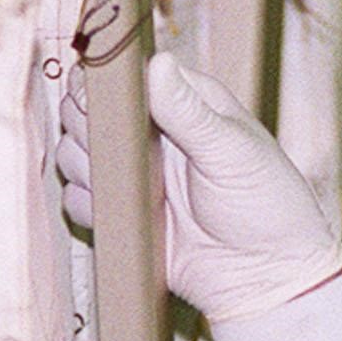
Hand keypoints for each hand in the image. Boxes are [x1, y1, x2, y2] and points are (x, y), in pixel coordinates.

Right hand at [57, 54, 341, 322]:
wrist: (264, 277)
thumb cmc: (266, 205)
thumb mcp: (231, 151)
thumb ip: (187, 111)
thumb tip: (157, 62)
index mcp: (185, 102)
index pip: (126, 76)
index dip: (105, 84)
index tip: (106, 103)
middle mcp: (153, 133)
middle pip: (88, 110)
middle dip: (88, 125)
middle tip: (115, 148)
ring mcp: (135, 174)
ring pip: (75, 153)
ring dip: (83, 164)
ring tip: (124, 184)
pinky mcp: (122, 213)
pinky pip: (79, 200)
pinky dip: (86, 204)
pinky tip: (119, 212)